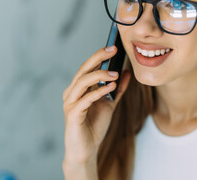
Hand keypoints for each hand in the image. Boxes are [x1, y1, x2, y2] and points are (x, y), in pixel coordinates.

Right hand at [62, 45, 130, 169]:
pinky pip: (85, 99)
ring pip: (82, 81)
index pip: (87, 67)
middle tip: (113, 50)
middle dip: (98, 57)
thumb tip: (126, 72)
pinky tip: (111, 88)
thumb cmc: (94, 126)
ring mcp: (70, 103)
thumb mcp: (110, 104)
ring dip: (100, 75)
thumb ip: (117, 89)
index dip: (99, 55)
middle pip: (83, 69)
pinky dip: (99, 92)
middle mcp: (71, 92)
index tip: (113, 46)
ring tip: (115, 74)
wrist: (86, 150)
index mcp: (78, 88)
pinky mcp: (72, 114)